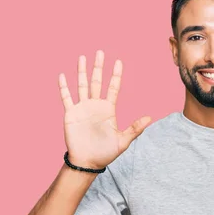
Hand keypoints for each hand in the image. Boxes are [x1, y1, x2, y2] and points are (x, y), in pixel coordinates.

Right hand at [59, 50, 150, 169]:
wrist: (88, 162)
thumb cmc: (106, 153)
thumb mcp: (123, 140)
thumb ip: (135, 128)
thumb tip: (150, 117)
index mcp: (108, 109)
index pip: (113, 87)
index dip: (116, 74)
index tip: (118, 61)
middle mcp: (95, 105)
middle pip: (97, 81)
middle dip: (98, 67)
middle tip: (100, 52)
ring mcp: (82, 108)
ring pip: (81, 85)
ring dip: (81, 71)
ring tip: (82, 57)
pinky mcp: (70, 114)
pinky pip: (66, 97)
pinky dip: (64, 87)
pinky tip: (63, 75)